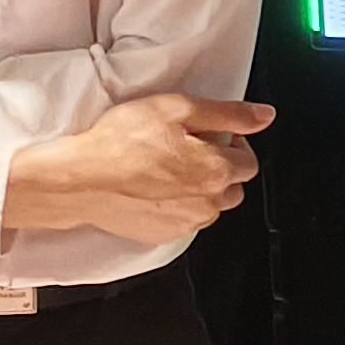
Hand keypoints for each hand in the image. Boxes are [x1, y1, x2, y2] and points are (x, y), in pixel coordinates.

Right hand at [4, 94, 270, 242]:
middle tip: (189, 150)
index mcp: (216, 172)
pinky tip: (154, 188)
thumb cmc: (122, 141)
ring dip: (201, 189)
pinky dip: (178, 206)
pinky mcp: (163, 235)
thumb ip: (228, 114)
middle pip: (233, 188)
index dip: (234, 145)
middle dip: (220, 169)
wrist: (81, 178)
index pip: (249, 163)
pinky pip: (185, 221)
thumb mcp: (178, 109)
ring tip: (170, 169)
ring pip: (210, 207)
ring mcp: (185, 223)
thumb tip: (264, 116)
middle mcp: (207, 203)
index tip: (212, 135)